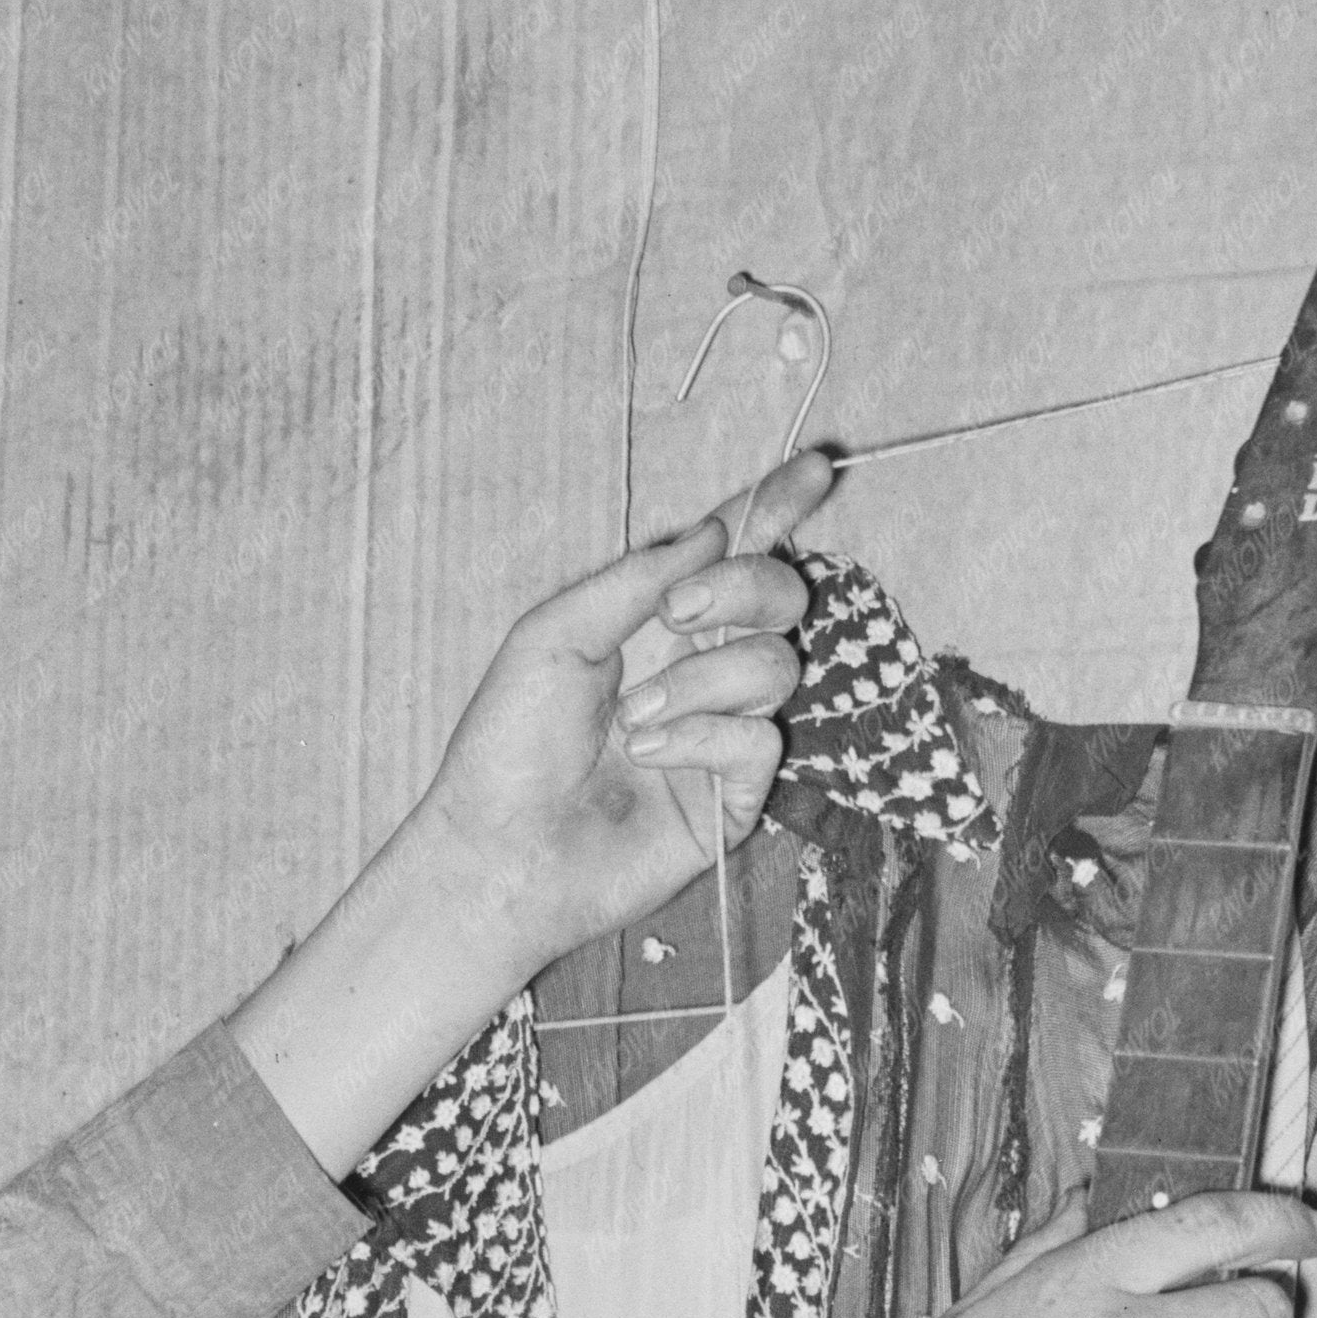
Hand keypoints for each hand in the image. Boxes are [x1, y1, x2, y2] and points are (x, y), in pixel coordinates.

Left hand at [226, 453, 839, 1176]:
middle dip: (742, 589)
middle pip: (779, 596)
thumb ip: (636, 579)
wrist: (502, 849)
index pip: (732, 551)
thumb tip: (715, 531)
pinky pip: (760, 739)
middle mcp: (699, 668)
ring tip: (634, 720)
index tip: (814, 468)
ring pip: (775, 666)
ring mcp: (722, 732)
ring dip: (703, 681)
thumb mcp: (556, 635)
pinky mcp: (735, 796)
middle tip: (677, 617)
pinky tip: (650, 756)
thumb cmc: (509, 746)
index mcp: (655, 622)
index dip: (776, 507)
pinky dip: (703, 738)